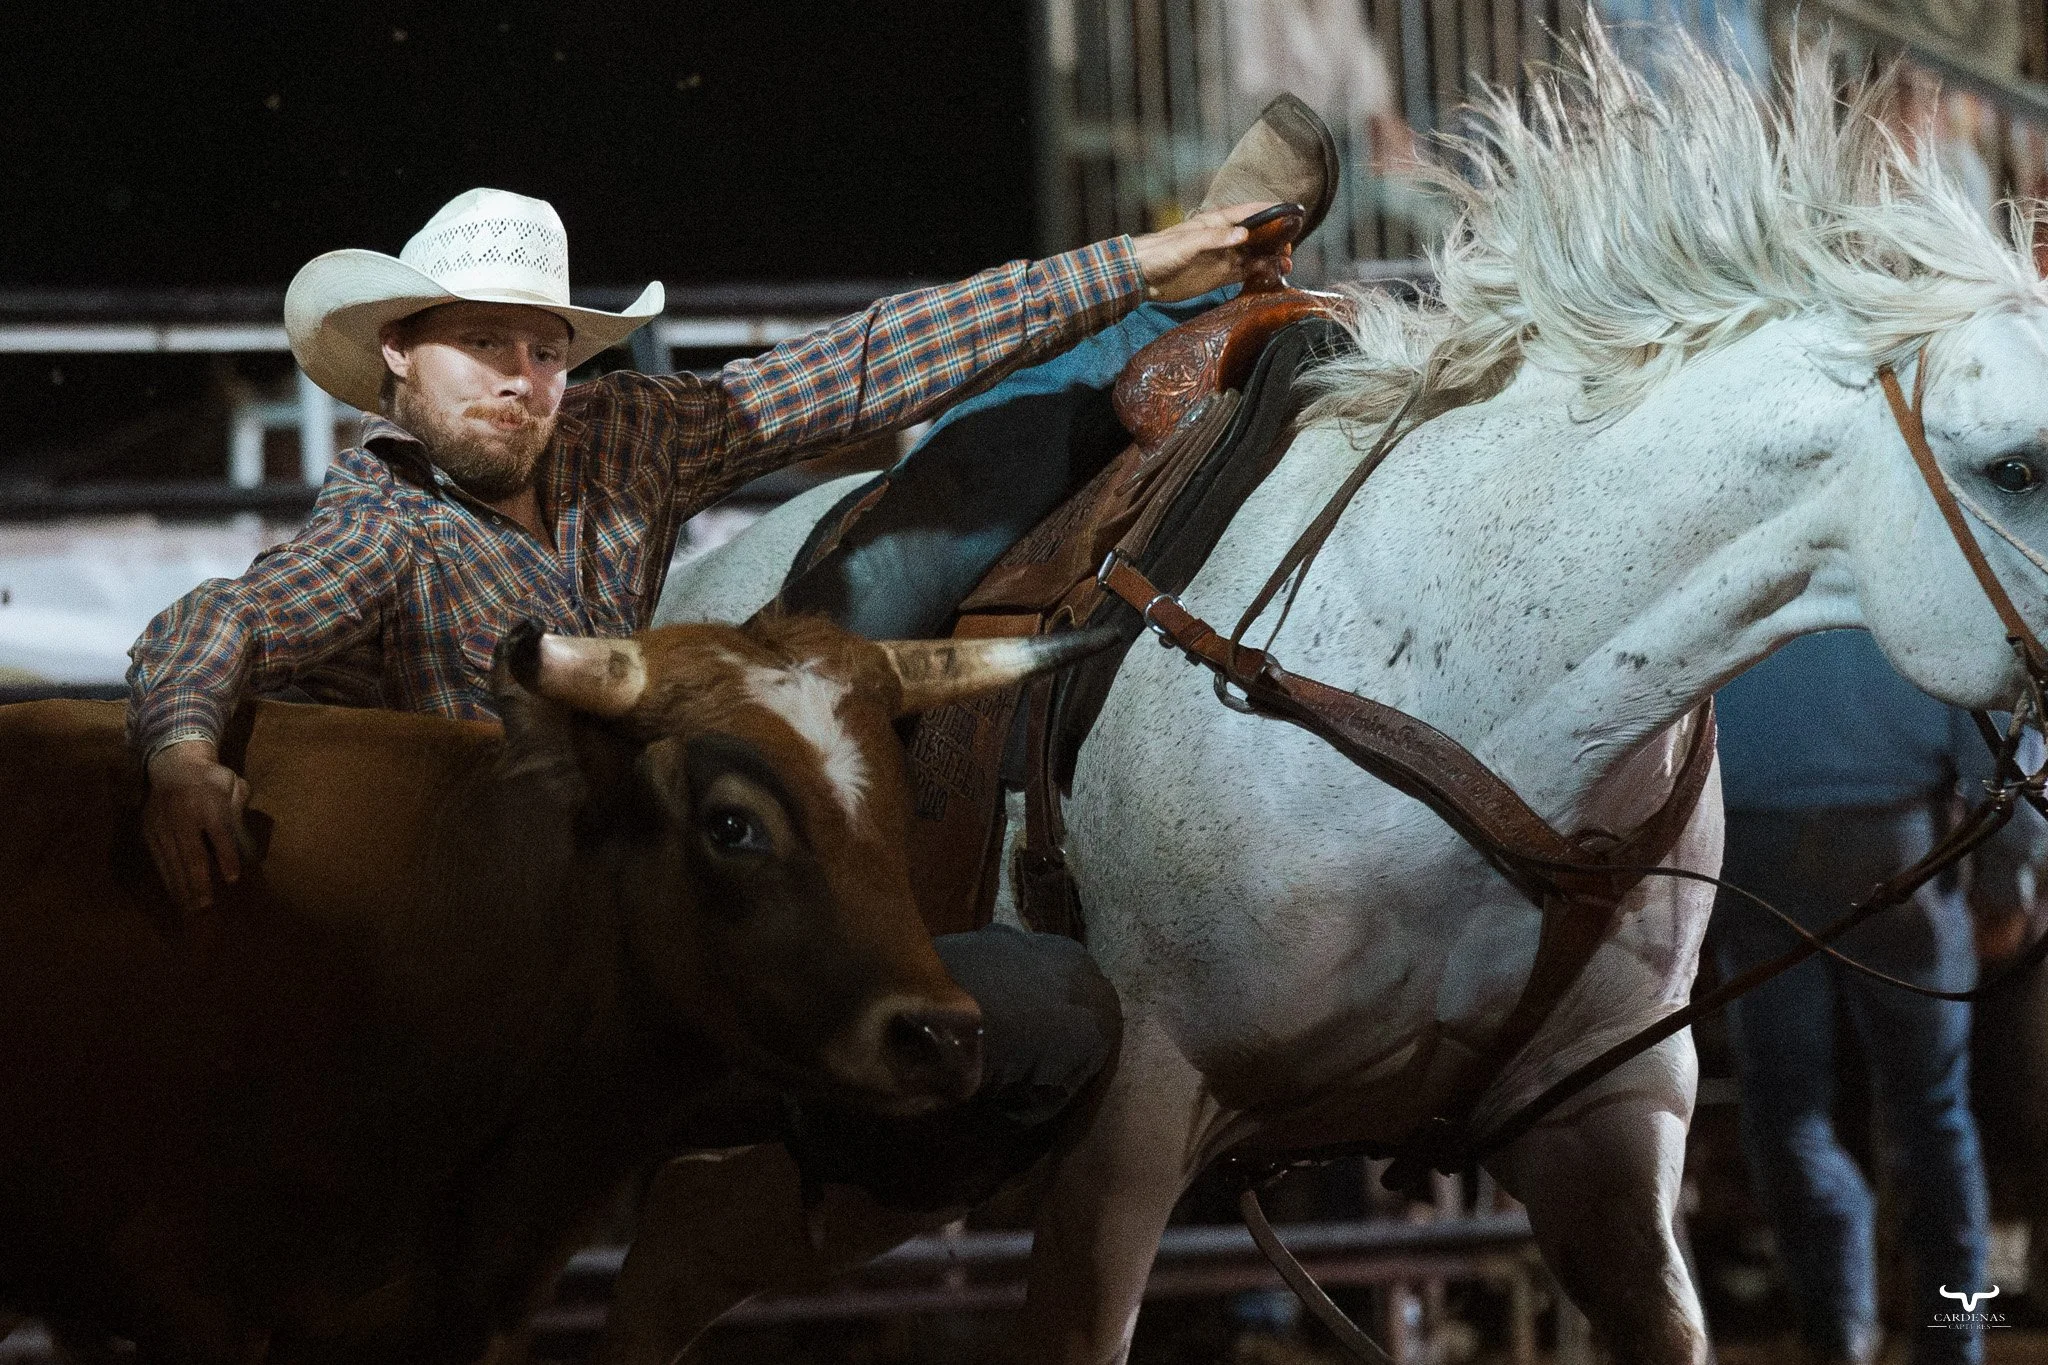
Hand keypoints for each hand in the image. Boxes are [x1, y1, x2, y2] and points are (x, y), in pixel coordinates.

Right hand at [143, 739, 250, 913]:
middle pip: (191, 853)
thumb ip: (239, 810)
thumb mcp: (233, 785)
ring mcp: (162, 825)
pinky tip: (176, 895)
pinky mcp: (149, 831)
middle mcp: (182, 816)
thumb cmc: (211, 779)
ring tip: (191, 909)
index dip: (226, 856)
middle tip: (207, 906)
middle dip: (198, 881)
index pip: (218, 833)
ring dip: (182, 886)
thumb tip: (247, 844)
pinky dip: (167, 878)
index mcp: (207, 802)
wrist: (174, 764)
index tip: (233, 878)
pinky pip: (159, 859)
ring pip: (172, 861)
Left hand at [1128, 202, 1281, 302]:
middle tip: (1290, 248)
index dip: (1271, 212)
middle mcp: (1224, 238)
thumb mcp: (1188, 242)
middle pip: (1257, 236)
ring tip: (1286, 265)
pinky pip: (1243, 273)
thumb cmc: (1162, 251)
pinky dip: (1258, 274)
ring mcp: (1223, 258)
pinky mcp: (1218, 276)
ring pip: (1254, 256)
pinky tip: (1271, 276)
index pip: (1249, 213)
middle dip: (1276, 239)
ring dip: (1270, 259)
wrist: (1142, 275)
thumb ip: (1216, 238)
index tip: (1291, 213)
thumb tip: (1244, 235)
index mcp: (1217, 223)